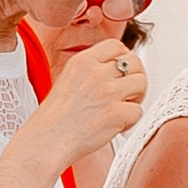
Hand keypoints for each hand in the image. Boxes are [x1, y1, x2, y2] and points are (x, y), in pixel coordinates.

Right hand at [28, 37, 145, 169]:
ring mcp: (107, 92)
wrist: (46, 142)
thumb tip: (115, 71)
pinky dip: (130, 121)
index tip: (123, 72)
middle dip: (135, 77)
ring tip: (123, 110)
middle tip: (128, 93)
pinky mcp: (116, 112)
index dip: (124, 58)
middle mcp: (96, 73)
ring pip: (141, 83)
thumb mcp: (67, 81)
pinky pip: (138, 111)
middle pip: (134, 62)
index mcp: (82, 61)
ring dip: (136, 98)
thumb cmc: (54, 120)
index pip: (116, 45)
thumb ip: (90, 72)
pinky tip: (116, 127)